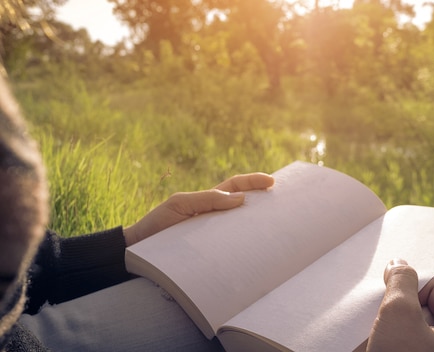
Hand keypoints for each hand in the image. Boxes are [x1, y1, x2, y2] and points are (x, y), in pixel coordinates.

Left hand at [123, 173, 273, 245]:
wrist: (138, 250)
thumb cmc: (157, 224)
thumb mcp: (179, 205)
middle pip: (245, 205)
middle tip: (284, 204)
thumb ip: (207, 199)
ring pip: (242, 228)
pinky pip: (233, 250)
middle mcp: (214, 216)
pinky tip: (256, 254)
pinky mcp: (212, 253)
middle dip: (265, 203)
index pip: (236, 186)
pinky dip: (245, 250)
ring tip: (276, 228)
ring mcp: (214, 235)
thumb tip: (241, 199)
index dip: (254, 182)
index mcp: (208, 200)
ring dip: (259, 228)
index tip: (272, 182)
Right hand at [366, 259, 433, 351]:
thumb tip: (399, 265)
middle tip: (386, 323)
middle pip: (426, 307)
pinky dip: (390, 342)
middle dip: (400, 309)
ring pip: (412, 326)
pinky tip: (379, 347)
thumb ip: (401, 282)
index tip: (394, 303)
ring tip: (381, 339)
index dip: (411, 290)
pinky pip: (406, 343)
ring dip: (392, 327)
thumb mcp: (398, 313)